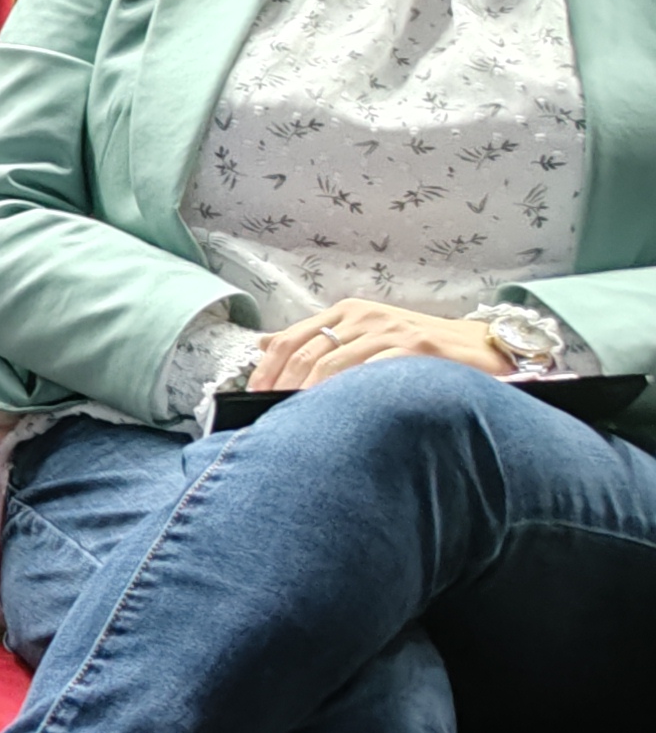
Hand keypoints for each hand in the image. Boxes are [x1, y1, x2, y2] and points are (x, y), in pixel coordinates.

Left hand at [244, 298, 516, 393]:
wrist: (481, 348)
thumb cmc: (419, 349)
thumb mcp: (364, 336)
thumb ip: (317, 340)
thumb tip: (264, 344)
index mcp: (347, 314)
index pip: (290, 339)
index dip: (266, 369)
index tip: (251, 395)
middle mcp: (363, 318)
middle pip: (306, 353)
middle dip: (280, 386)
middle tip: (266, 414)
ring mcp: (389, 331)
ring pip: (332, 364)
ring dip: (308, 394)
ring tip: (294, 419)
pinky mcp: (415, 348)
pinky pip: (370, 372)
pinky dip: (347, 393)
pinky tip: (336, 412)